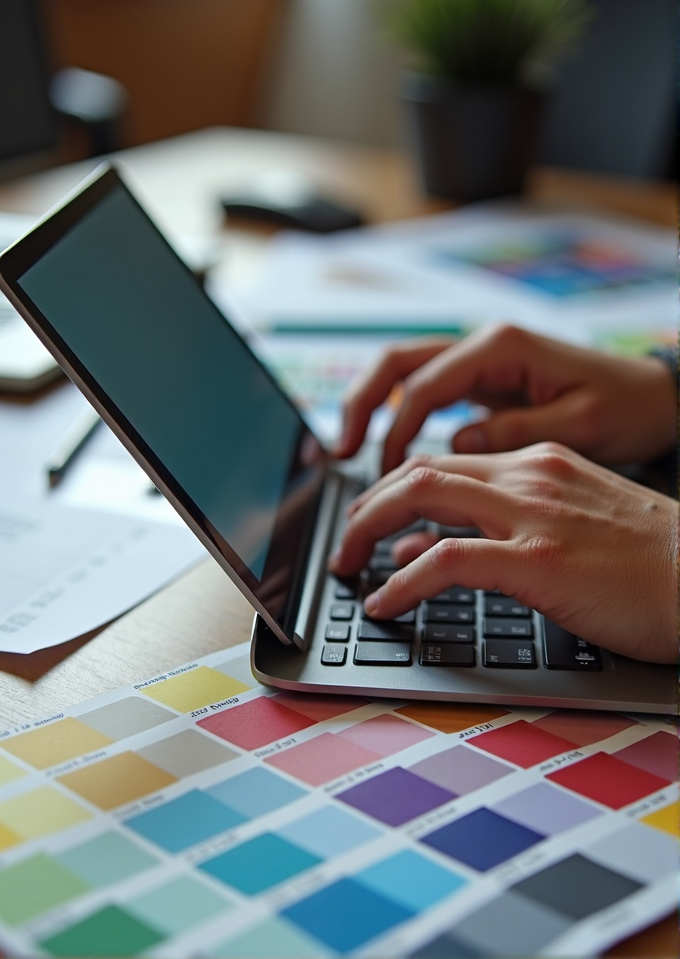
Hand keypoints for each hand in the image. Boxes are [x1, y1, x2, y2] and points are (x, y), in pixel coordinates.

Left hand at [329, 443, 677, 663]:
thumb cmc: (650, 566)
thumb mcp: (568, 531)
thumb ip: (496, 532)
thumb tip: (422, 551)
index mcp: (538, 465)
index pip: (443, 464)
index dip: (394, 493)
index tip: (370, 523)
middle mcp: (528, 477)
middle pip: (419, 471)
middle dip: (367, 506)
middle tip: (344, 545)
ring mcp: (532, 514)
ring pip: (421, 496)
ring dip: (367, 530)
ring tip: (345, 566)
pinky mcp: (539, 558)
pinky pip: (445, 560)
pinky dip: (403, 581)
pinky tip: (384, 603)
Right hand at [335, 324, 675, 473]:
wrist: (656, 398)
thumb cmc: (627, 409)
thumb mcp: (581, 427)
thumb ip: (515, 435)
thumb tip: (456, 449)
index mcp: (501, 347)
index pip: (423, 385)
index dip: (392, 430)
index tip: (381, 476)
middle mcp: (482, 346)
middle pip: (396, 364)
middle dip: (360, 405)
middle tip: (337, 453)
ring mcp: (480, 362)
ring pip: (404, 375)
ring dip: (373, 409)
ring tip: (349, 455)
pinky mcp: (484, 383)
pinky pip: (426, 394)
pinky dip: (400, 418)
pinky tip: (390, 453)